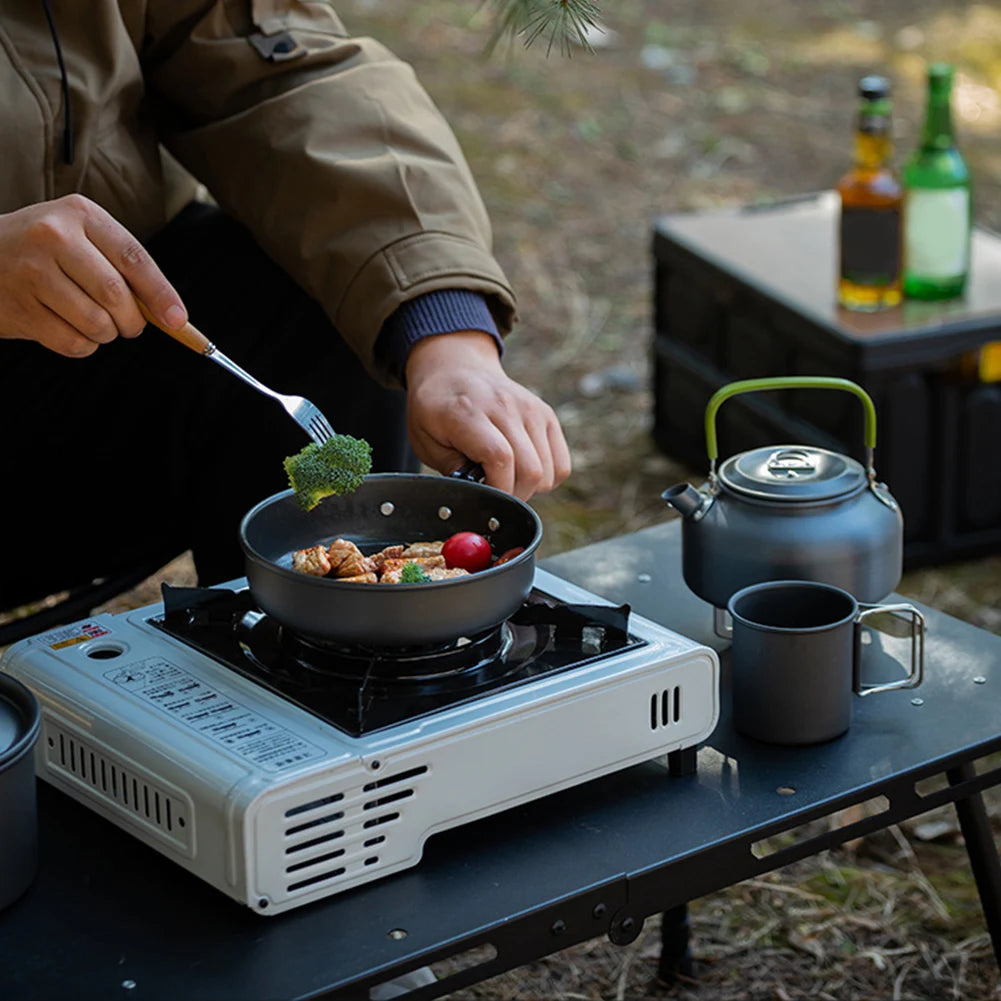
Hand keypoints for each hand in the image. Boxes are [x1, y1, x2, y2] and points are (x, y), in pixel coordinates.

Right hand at [0, 194, 186, 356]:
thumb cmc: (46, 250)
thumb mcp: (83, 238)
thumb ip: (124, 267)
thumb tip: (172, 316)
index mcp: (80, 214)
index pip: (134, 258)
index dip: (161, 294)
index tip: (178, 320)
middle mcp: (53, 236)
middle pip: (116, 295)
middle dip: (132, 321)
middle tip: (129, 325)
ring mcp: (32, 272)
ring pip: (97, 324)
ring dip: (107, 335)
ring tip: (96, 323)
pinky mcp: (19, 307)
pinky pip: (73, 343)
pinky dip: (84, 345)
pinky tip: (71, 328)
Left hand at [404, 330, 571, 499]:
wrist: (454, 368)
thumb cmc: (436, 408)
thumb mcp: (424, 440)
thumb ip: (451, 469)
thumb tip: (477, 496)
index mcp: (467, 412)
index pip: (500, 458)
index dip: (497, 490)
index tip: (484, 501)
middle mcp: (505, 406)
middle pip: (531, 470)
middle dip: (513, 496)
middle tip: (494, 496)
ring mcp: (530, 408)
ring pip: (549, 471)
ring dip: (530, 489)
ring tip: (506, 480)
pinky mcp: (546, 414)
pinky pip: (561, 464)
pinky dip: (547, 478)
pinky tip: (523, 471)